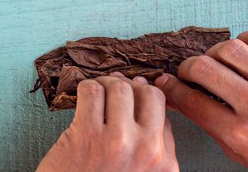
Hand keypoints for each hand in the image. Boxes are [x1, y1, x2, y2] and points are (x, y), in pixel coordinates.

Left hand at [36, 73, 178, 171]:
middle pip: (149, 94)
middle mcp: (146, 151)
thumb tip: (152, 102)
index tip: (134, 93)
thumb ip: (156, 147)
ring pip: (120, 87)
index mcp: (164, 163)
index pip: (164, 111)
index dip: (146, 97)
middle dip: (132, 87)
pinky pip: (92, 90)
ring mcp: (117, 141)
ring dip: (107, 84)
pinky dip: (86, 88)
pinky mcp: (86, 134)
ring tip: (98, 93)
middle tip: (116, 91)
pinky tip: (83, 99)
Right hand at [154, 28, 247, 171]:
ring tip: (214, 63)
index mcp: (243, 135)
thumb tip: (186, 102)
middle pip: (203, 68)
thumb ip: (214, 128)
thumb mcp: (245, 158)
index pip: (192, 101)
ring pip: (230, 48)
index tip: (164, 83)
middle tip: (187, 74)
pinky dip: (247, 38)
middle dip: (186, 69)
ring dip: (213, 53)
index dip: (170, 89)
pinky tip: (243, 51)